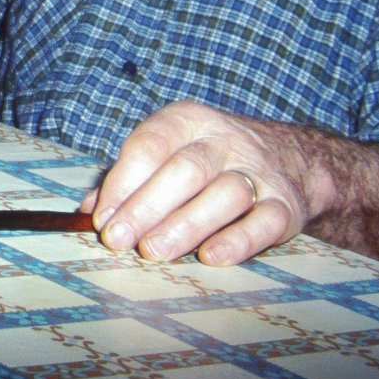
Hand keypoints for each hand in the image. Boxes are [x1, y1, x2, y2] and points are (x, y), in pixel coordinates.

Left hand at [84, 101, 302, 267]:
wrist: (291, 158)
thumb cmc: (207, 160)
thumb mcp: (167, 153)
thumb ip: (126, 180)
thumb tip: (88, 214)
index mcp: (187, 121)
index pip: (149, 145)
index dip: (122, 183)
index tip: (102, 219)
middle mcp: (225, 141)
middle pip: (186, 170)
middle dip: (147, 207)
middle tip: (119, 240)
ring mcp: (259, 172)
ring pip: (225, 194)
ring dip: (185, 226)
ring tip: (154, 251)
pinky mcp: (286, 205)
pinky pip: (264, 222)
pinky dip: (238, 241)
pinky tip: (210, 256)